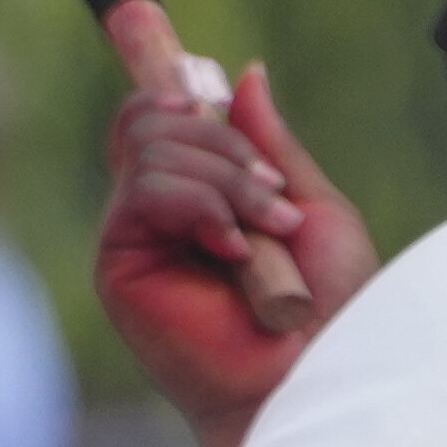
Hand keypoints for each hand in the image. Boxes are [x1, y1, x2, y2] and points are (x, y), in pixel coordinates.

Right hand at [94, 47, 374, 445]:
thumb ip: (269, 146)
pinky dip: (202, 207)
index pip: (158, 116)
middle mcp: (156, 213)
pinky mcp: (118, 264)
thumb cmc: (327, 307)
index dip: (176, 94)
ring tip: (265, 237)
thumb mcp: (310, 207)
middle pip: (153, 120)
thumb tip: (244, 75)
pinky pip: (146, 190)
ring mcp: (133, 237)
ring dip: (227, 183)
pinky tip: (233, 252)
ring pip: (153, 150)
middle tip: (273, 198)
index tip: (212, 96)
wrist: (312, 372)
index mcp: (197, 195)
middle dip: (225, 145)